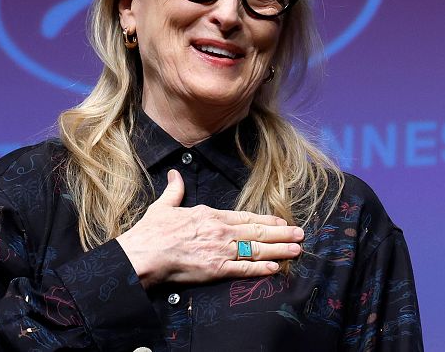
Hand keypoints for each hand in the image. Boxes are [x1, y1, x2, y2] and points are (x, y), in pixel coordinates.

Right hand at [116, 169, 304, 287]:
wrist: (144, 254)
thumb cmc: (152, 232)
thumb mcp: (164, 206)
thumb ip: (174, 190)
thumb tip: (174, 174)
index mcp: (210, 215)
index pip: (245, 217)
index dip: (266, 219)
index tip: (281, 221)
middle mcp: (220, 231)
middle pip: (257, 232)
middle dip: (281, 234)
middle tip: (300, 234)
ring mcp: (220, 250)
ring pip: (256, 249)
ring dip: (279, 250)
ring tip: (297, 250)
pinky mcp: (216, 269)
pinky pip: (244, 269)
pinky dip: (261, 269)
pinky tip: (276, 268)